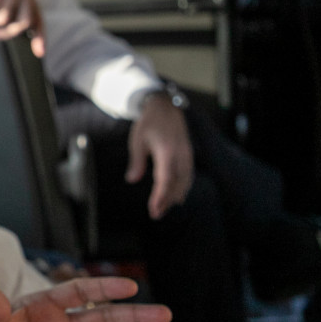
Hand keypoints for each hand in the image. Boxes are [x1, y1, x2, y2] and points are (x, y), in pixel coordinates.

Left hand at [126, 95, 193, 219]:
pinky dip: (183, 187)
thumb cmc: (149, 123)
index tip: (154, 209)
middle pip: (177, 184)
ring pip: (185, 181)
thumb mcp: (137, 140)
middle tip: (156, 214)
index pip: (165, 179)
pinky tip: (177, 196)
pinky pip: (188, 175)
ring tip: (164, 209)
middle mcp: (180, 155)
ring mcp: (187, 155)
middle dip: (167, 200)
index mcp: (167, 152)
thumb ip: (137, 161)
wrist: (165, 107)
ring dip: (175, 195)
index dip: (160, 196)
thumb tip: (132, 179)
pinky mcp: (188, 155)